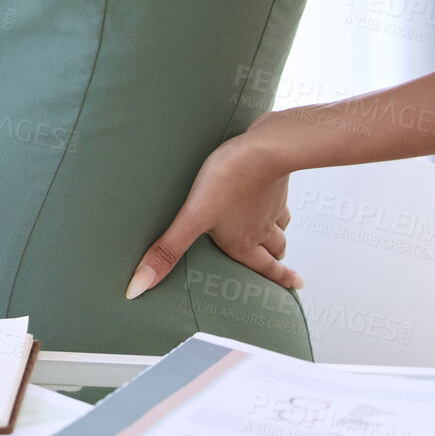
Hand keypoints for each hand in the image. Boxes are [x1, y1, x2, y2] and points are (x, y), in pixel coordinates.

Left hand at [124, 112, 303, 299]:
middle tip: (283, 268)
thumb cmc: (229, 181)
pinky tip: (270, 196)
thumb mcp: (192, 217)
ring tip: (277, 237)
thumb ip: (167, 250)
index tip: (296, 286)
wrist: (265, 147)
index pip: (265, 268)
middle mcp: (261, 228)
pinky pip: (279, 199)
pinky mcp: (273, 180)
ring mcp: (270, 204)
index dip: (280, 280)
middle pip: (275, 249)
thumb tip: (138, 288)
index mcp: (243, 242)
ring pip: (280, 225)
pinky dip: (277, 204)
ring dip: (278, 234)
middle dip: (276, 260)